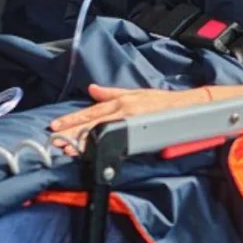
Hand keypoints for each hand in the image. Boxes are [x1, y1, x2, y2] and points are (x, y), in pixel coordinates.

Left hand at [50, 84, 212, 153]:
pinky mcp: (140, 132)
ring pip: (101, 132)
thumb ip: (111, 93)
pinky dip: (102, 145)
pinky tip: (90, 151)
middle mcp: (123, 110)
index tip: (56, 126)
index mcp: (121, 101)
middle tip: (54, 139)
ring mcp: (131, 121)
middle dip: (72, 132)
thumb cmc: (163, 102)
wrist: (187, 108)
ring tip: (67, 148)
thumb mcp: (135, 93)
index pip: (91, 111)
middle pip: (92, 123)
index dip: (72, 119)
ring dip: (82, 141)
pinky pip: (116, 140)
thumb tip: (93, 90)